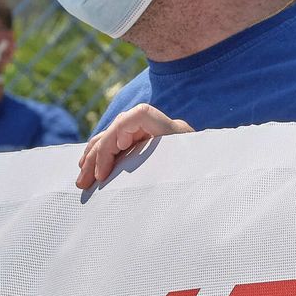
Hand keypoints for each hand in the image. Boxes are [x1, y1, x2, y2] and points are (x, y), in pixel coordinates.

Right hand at [77, 104, 192, 188]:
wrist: (213, 176)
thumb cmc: (203, 175)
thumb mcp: (192, 173)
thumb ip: (172, 171)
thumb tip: (146, 180)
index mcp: (173, 130)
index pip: (141, 115)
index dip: (122, 129)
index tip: (117, 151)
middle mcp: (158, 128)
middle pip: (118, 128)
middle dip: (98, 153)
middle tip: (87, 180)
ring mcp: (147, 136)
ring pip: (111, 138)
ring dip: (93, 157)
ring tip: (82, 179)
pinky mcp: (141, 146)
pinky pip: (114, 147)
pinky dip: (100, 158)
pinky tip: (88, 169)